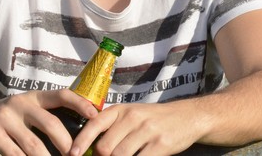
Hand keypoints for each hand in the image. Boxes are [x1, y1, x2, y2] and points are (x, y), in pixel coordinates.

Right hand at [0, 89, 97, 155]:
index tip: (96, 116)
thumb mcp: (26, 109)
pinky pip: (15, 154)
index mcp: (34, 96)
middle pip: (51, 124)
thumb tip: (80, 127)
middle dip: (67, 143)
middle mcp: (20, 104)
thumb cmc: (8, 119)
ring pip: (34, 145)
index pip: (62, 95)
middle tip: (76, 155)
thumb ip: (46, 114)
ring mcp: (5, 119)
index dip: (80, 104)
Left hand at [70, 101, 200, 155]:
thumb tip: (89, 150)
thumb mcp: (133, 115)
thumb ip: (113, 128)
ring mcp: (148, 131)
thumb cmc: (156, 119)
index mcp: (123, 110)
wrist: (189, 116)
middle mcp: (134, 117)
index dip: (80, 141)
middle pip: (104, 147)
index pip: (94, 124)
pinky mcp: (160, 144)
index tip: (72, 154)